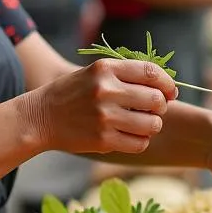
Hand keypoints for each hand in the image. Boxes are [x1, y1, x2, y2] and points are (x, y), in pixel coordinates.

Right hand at [24, 60, 176, 155]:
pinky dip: (141, 141)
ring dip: (153, 125)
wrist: (40, 117)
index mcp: (105, 69)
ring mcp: (104, 117)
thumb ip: (126, 75)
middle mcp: (106, 91)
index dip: (167, 83)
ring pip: (152, 124)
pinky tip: (132, 136)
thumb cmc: (73, 93)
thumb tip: (166, 87)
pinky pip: (140, 143)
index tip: (171, 92)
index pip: (151, 73)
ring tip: (143, 124)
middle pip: (156, 100)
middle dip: (161, 106)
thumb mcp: (95, 72)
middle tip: (154, 109)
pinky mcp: (103, 140)